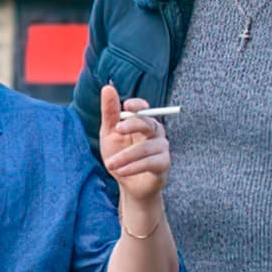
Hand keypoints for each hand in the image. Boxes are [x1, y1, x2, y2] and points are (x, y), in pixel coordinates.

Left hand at [99, 86, 169, 201]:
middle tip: (116, 130)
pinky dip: (134, 167)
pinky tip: (121, 171)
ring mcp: (161, 148)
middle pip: (148, 123)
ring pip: (146, 147)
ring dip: (126, 156)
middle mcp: (155, 132)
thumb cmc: (119, 156)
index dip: (138, 105)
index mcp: (142, 122)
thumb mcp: (109, 134)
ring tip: (110, 164)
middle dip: (132, 125)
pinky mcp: (164, 164)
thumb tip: (107, 87)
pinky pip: (151, 162)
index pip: (144, 109)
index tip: (127, 106)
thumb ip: (110, 113)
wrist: (127, 184)